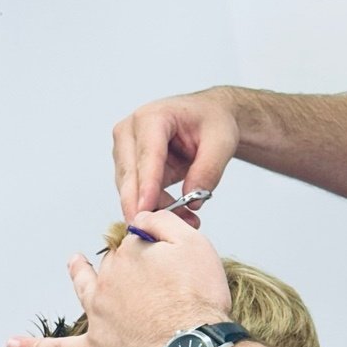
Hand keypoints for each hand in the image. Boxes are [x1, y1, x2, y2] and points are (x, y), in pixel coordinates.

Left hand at [6, 211, 232, 346]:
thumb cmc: (199, 302)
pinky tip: (14, 344)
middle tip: (147, 275)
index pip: (134, 242)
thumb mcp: (193, 245)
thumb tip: (140, 217)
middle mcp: (108, 282)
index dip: (151, 247)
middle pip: (111, 265)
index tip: (165, 256)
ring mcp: (98, 316)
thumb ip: (163, 223)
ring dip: (78, 274)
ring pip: (83, 290)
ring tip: (74, 263)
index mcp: (130, 256)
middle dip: (124, 264)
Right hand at [113, 86, 241, 220]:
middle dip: (145, 205)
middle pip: (130, 175)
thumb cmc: (212, 121)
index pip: (147, 155)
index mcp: (152, 117)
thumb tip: (192, 200)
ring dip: (155, 208)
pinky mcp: (128, 166)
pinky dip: (156, 206)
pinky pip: (137, 193)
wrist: (207, 117)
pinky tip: (179, 214)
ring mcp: (125, 149)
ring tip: (188, 219)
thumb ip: (208, 170)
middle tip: (163, 229)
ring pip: (131, 189)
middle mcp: (130, 131)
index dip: (147, 184)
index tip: (145, 209)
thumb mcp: (221, 143)